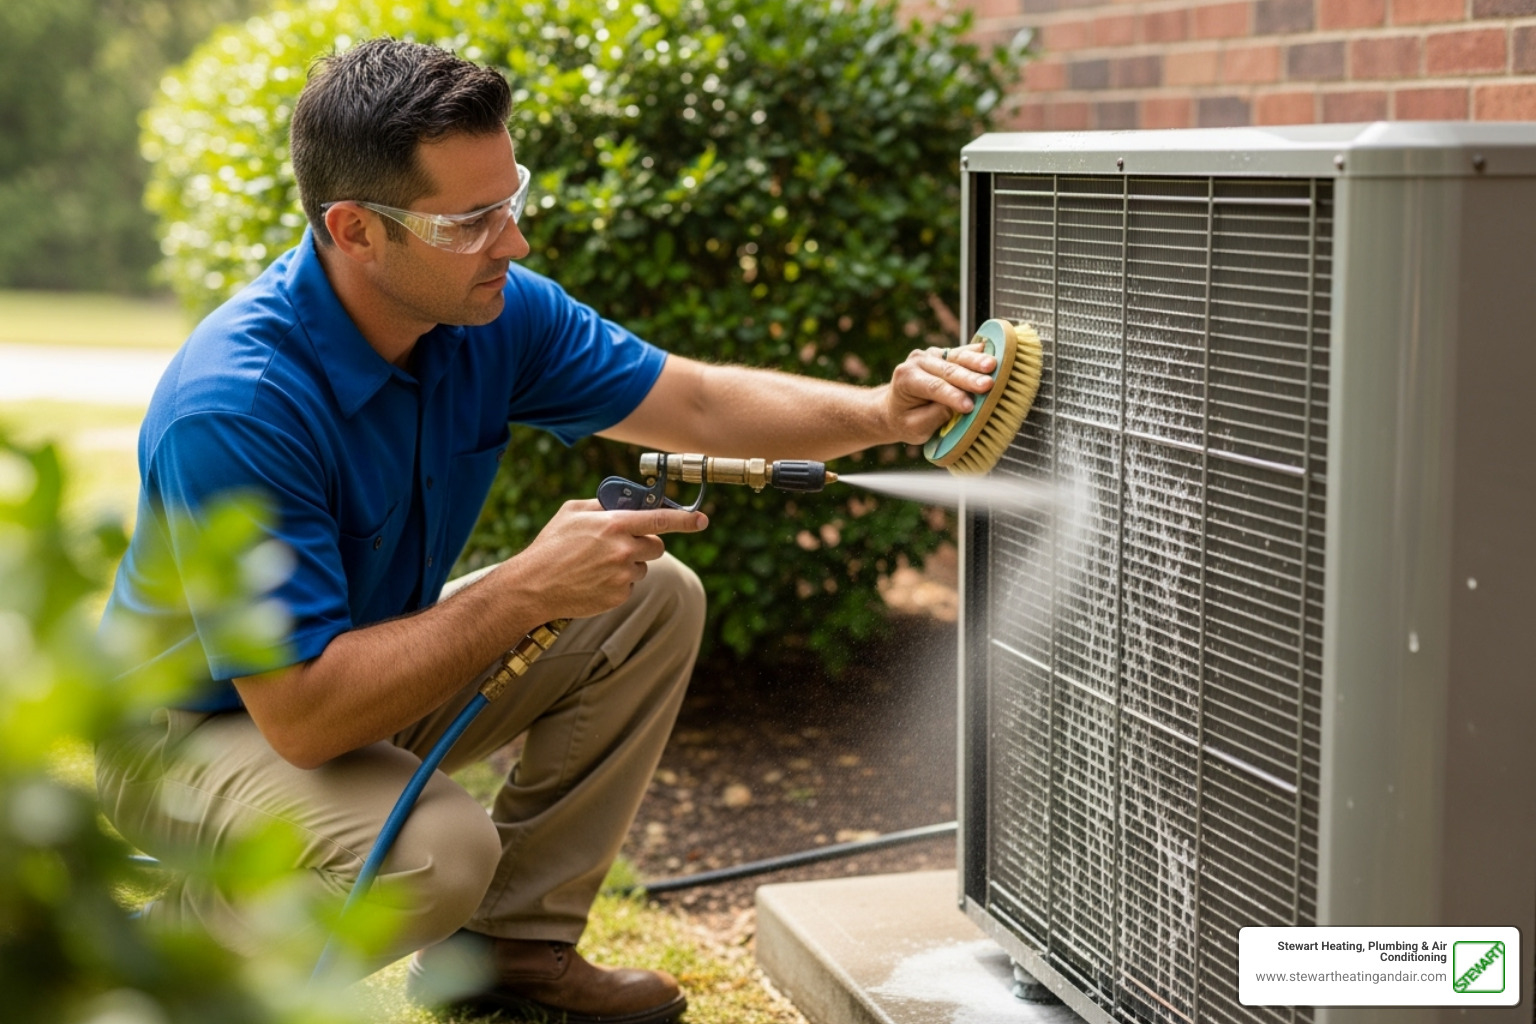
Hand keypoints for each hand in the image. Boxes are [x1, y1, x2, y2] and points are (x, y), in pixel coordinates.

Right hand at [504, 499, 708, 619]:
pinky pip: (629, 586)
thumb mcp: (572, 512)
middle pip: (656, 547)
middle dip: (646, 544)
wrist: (534, 586)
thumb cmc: (551, 545)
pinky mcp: (618, 596)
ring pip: (642, 567)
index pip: (661, 520)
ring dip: (629, 565)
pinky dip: (617, 583)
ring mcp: (622, 576)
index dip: (686, 520)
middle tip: (624, 544)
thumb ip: (602, 505)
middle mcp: (624, 550)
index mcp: (615, 525)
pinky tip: (593, 580)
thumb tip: (624, 502)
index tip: (703, 520)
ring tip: (597, 565)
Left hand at [882, 342, 996, 443]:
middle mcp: (917, 361)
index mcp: (906, 379)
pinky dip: (977, 353)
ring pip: (957, 357)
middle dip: (969, 378)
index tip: (969, 407)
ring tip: (993, 366)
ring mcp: (931, 355)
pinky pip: (962, 352)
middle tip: (988, 385)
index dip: (952, 396)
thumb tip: (962, 404)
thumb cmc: (905, 420)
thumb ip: (936, 415)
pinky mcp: (944, 354)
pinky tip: (992, 351)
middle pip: (947, 370)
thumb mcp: (915, 427)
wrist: (894, 407)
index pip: (933, 387)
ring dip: (976, 362)